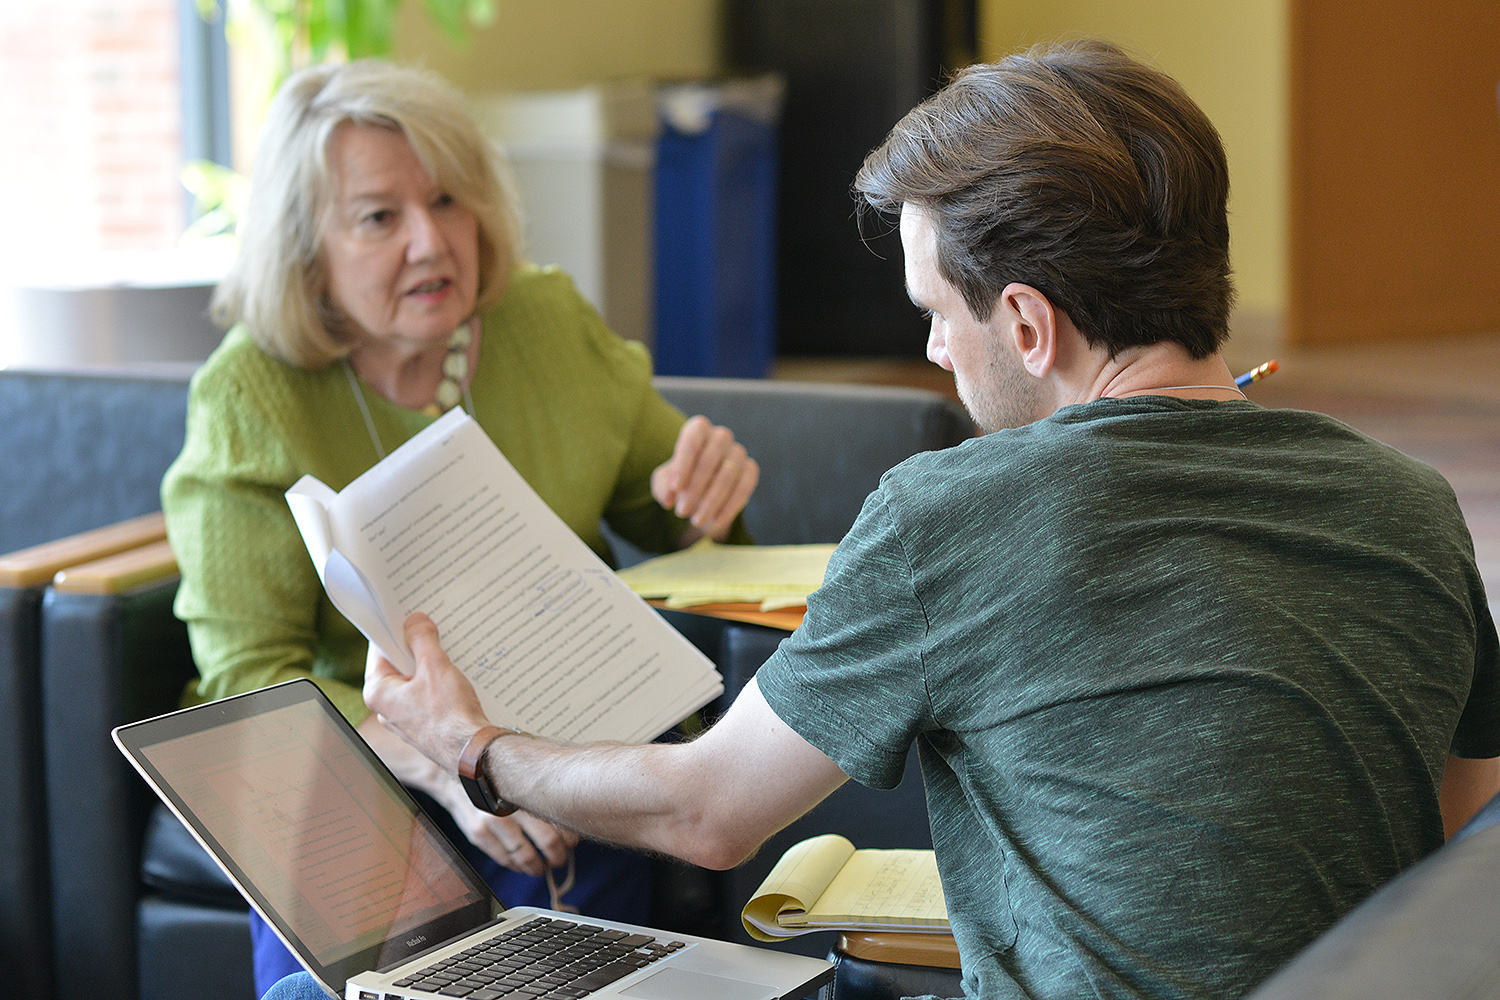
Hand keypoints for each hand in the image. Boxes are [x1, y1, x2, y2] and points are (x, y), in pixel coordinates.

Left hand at [364, 613, 491, 777]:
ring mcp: (405, 718)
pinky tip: (454, 675)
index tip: (407, 614)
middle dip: (414, 647)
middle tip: (432, 629)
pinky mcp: (423, 724)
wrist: (473, 751)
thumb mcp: (434, 665)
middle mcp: (386, 708)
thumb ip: (421, 638)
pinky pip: (425, 694)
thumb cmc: (449, 714)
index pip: (379, 650)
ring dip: (428, 665)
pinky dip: (436, 682)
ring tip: (446, 652)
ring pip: (413, 680)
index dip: (394, 629)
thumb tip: (415, 621)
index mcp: (378, 693)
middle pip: (396, 664)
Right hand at [435, 770, 576, 876]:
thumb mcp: (521, 768)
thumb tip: (573, 802)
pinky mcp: (477, 834)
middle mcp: (510, 805)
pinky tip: (522, 865)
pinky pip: (503, 859)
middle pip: (547, 840)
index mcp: (526, 787)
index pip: (558, 818)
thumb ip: (544, 784)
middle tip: (561, 858)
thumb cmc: (495, 769)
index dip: (570, 835)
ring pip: (525, 856)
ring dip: (538, 866)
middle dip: (558, 854)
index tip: (572, 841)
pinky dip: (517, 866)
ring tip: (543, 866)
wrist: (457, 770)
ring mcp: (491, 821)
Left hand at [651, 416, 757, 544]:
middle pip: (710, 459)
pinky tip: (716, 522)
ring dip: (711, 501)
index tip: (675, 488)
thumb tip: (670, 498)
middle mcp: (720, 437)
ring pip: (728, 475)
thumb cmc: (681, 480)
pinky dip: (729, 507)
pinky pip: (744, 488)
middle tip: (682, 511)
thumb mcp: (665, 482)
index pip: (692, 440)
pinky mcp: (751, 470)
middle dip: (695, 488)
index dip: (683, 464)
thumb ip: (664, 487)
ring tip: (696, 521)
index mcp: (698, 429)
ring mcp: (738, 452)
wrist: (702, 491)